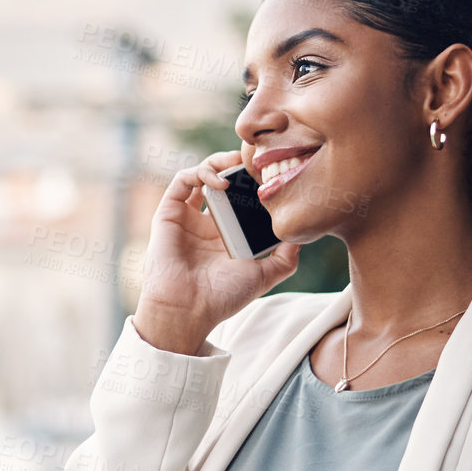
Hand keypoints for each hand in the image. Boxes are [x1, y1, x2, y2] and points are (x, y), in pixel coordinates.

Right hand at [133, 149, 300, 352]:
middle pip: (223, 181)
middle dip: (238, 166)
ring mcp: (187, 216)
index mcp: (227, 235)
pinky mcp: (169, 213)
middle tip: (257, 160)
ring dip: (220, 162)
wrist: (189, 310)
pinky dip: (201, 172)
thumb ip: (285, 257)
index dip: (255, 183)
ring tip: (238, 164)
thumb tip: (302, 235)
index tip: (273, 176)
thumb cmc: (222, 297)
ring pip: (202, 174)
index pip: (242, 198)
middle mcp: (206, 222)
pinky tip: (221, 182)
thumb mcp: (264, 275)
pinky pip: (183, 180)